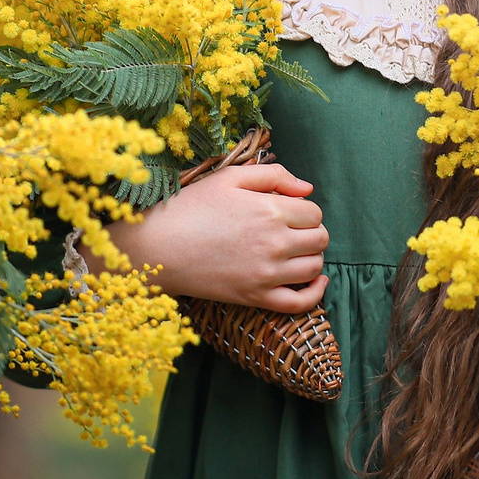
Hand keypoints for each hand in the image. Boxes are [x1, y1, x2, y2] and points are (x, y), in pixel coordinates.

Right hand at [100, 163, 328, 312]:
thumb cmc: (192, 207)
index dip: (305, 211)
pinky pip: (300, 303)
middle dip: (312, 232)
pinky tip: (315, 281)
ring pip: (314, 267)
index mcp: (271, 209)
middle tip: (292, 231)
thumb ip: (274, 176)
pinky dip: (315, 293)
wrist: (158, 247)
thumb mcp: (230, 177)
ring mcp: (267, 273)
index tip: (289, 213)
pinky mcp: (255, 297)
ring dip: (312, 257)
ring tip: (295, 252)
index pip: (314, 212)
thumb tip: (308, 189)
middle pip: (320, 239)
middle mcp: (275, 243)